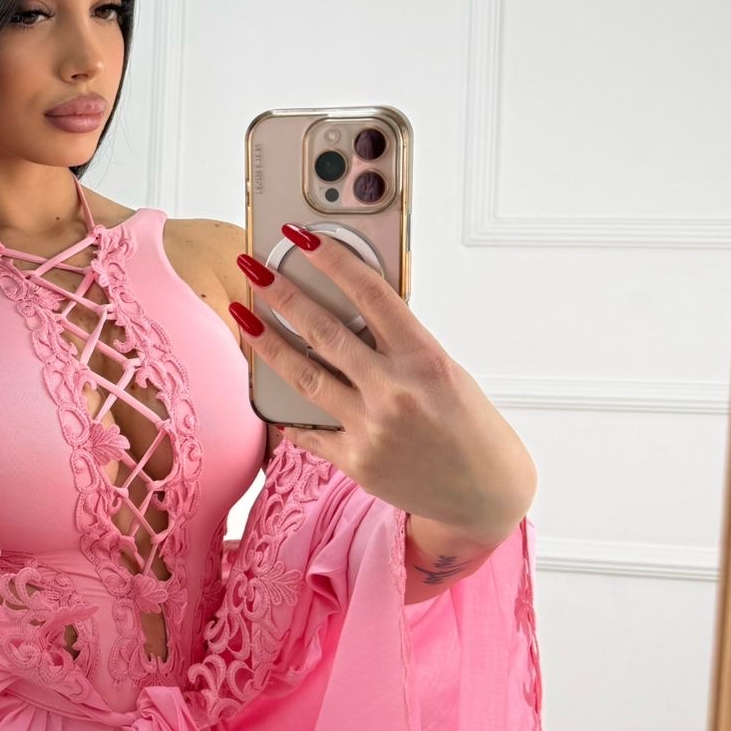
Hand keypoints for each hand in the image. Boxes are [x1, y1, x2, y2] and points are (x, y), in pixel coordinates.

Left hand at [233, 232, 535, 537]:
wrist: (486, 494)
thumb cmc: (470, 426)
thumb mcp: (445, 372)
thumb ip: (401, 345)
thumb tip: (352, 312)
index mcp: (425, 359)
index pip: (370, 294)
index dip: (333, 260)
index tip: (303, 237)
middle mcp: (395, 392)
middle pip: (324, 332)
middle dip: (282, 294)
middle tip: (254, 268)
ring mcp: (371, 429)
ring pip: (303, 376)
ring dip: (267, 343)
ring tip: (244, 318)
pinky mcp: (355, 461)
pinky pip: (309, 429)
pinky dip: (289, 410)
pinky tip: (267, 391)